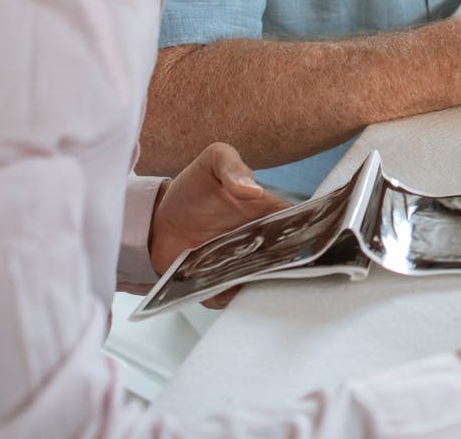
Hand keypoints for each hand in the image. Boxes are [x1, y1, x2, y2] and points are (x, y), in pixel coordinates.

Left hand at [147, 142, 286, 295]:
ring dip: (256, 283)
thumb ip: (233, 167)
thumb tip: (253, 189)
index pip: (296, 223)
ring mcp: (239, 264)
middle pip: (283, 257)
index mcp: (266, 211)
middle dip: (282, 264)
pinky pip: (229, 296)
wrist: (157, 220)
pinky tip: (218, 289)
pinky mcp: (218, 283)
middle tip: (265, 261)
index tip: (301, 240)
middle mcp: (259, 240)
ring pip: (260, 281)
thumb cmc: (191, 189)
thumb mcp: (212, 162)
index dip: (304, 232)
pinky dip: (226, 297)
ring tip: (241, 276)